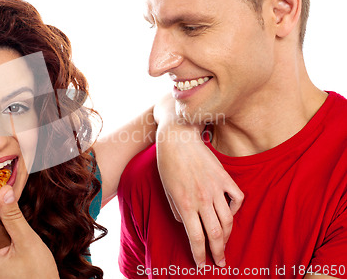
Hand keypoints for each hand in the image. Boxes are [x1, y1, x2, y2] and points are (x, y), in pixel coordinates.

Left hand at [154, 94, 243, 267]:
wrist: (178, 137)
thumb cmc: (167, 163)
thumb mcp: (167, 189)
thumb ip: (176, 210)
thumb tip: (186, 224)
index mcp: (185, 204)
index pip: (196, 238)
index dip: (200, 255)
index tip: (202, 265)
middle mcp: (202, 199)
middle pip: (216, 234)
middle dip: (218, 253)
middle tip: (220, 263)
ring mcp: (215, 188)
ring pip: (228, 220)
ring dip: (228, 237)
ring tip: (225, 244)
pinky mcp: (224, 178)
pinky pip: (237, 198)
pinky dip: (236, 208)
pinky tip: (230, 213)